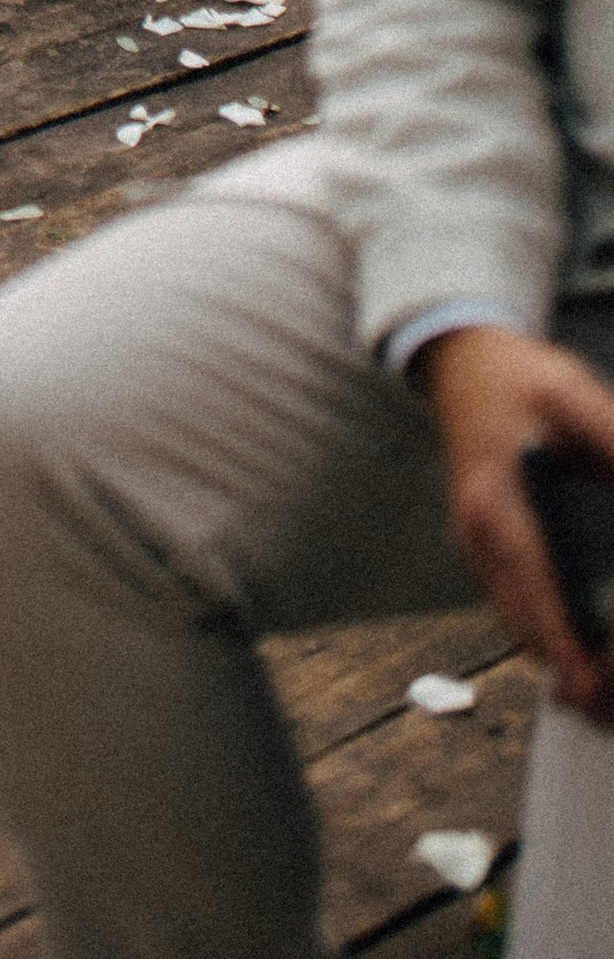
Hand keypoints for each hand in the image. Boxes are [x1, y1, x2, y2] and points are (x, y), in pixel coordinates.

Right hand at [419, 323, 613, 720]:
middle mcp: (479, 535)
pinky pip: (517, 610)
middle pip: (525, 627)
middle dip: (574, 671)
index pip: (534, 590)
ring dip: (563, 661)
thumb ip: (612, 438)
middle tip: (610, 700)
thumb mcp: (570, 395)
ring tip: (606, 692)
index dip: (567, 646)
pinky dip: (551, 637)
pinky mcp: (486, 548)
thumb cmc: (519, 379)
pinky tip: (585, 652)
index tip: (594, 687)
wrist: (465, 363)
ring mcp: (478, 545)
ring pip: (520, 627)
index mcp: (495, 503)